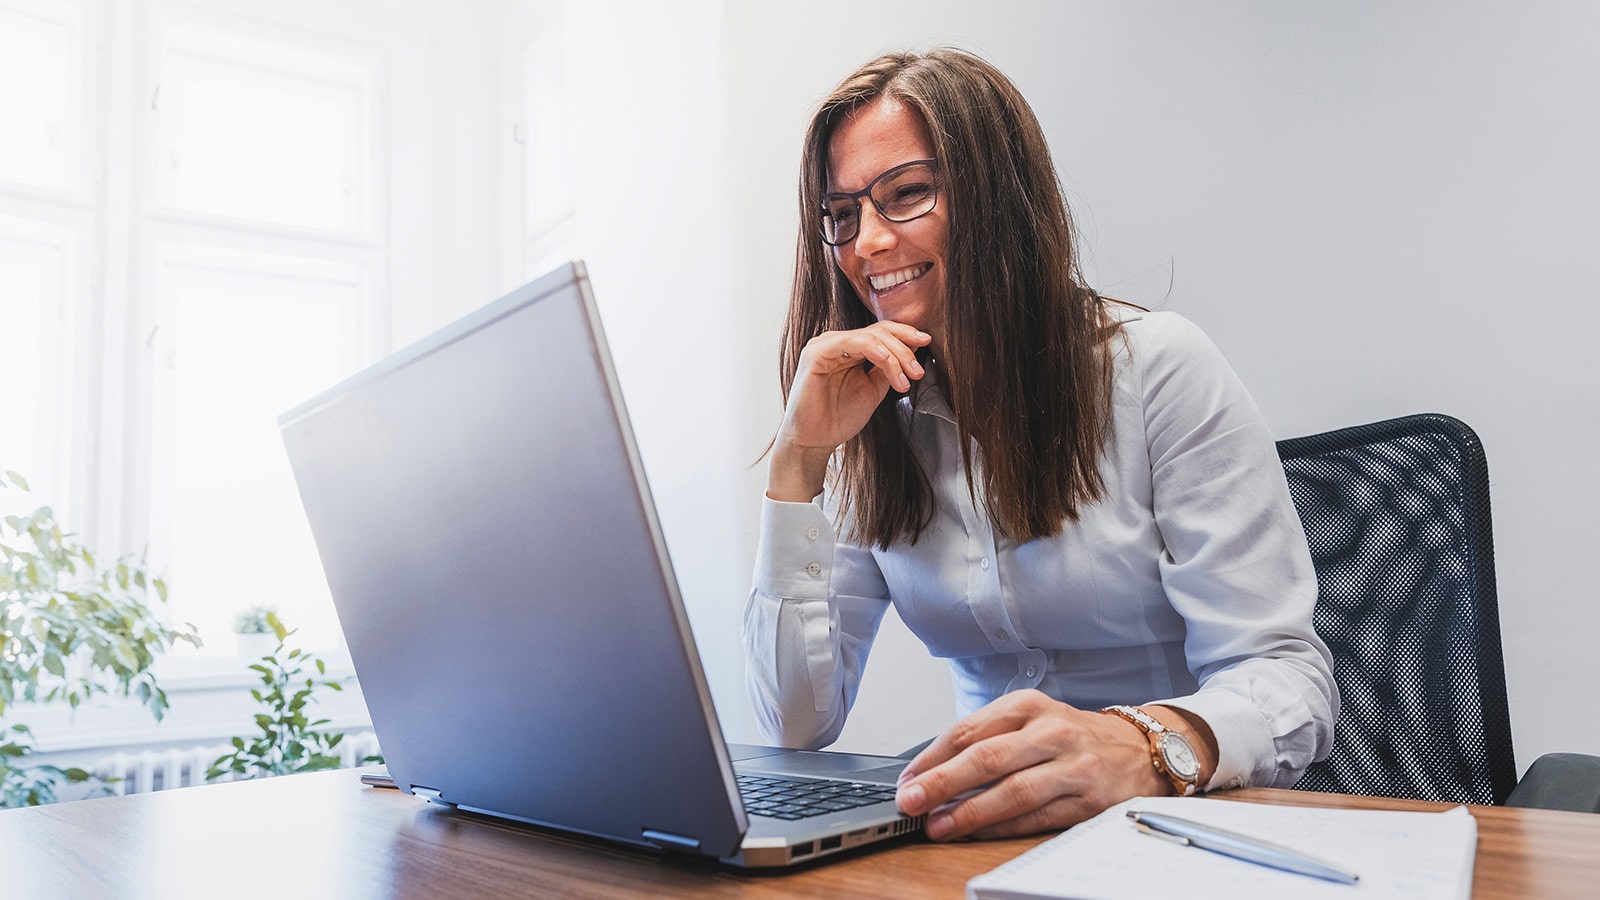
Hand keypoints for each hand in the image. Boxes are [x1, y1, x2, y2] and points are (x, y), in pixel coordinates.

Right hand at [767, 321, 932, 501]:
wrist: (814, 442)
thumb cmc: (838, 419)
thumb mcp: (873, 390)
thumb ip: (889, 370)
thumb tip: (912, 350)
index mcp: (848, 349)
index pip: (881, 332)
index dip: (906, 336)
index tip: (927, 343)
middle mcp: (836, 343)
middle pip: (879, 332)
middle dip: (905, 349)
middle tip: (918, 371)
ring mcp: (824, 345)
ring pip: (870, 337)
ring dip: (895, 355)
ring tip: (908, 378)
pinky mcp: (816, 353)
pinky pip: (852, 342)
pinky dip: (876, 352)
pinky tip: (889, 365)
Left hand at [893, 690, 1176, 840]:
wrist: (1140, 750)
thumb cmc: (1072, 736)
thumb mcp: (1031, 719)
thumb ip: (986, 739)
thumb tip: (932, 771)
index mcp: (1028, 706)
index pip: (968, 731)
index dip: (931, 758)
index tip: (907, 780)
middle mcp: (1050, 731)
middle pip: (986, 758)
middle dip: (942, 782)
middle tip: (910, 801)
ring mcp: (1072, 766)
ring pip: (1012, 790)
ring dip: (969, 812)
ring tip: (938, 825)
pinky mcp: (1088, 799)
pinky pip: (1037, 817)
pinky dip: (1003, 828)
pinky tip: (977, 834)